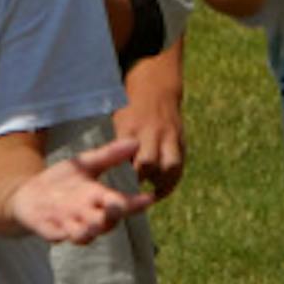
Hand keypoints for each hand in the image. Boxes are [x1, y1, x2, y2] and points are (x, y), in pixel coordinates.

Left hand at [6, 138, 153, 243]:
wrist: (28, 196)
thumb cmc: (62, 183)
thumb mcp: (85, 165)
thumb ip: (108, 156)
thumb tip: (135, 141)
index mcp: (97, 199)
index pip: (121, 204)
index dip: (134, 204)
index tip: (149, 198)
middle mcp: (86, 215)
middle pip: (105, 221)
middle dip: (111, 215)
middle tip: (117, 206)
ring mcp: (67, 224)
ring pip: (82, 233)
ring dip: (88, 230)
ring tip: (93, 225)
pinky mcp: (47, 228)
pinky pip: (54, 234)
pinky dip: (58, 234)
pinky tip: (61, 232)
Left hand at [117, 56, 185, 198]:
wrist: (156, 89)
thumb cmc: (129, 109)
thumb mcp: (118, 120)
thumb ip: (115, 144)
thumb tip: (103, 171)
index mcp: (130, 127)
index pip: (125, 154)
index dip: (121, 171)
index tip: (115, 186)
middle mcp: (151, 132)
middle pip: (148, 161)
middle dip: (141, 179)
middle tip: (132, 193)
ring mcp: (168, 136)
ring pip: (170, 165)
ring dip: (163, 184)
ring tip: (153, 195)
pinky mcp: (180, 141)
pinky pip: (180, 164)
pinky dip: (173, 180)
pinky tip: (163, 190)